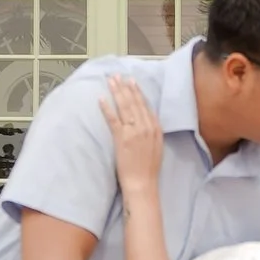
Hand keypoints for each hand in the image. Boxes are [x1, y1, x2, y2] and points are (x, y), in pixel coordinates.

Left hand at [101, 75, 164, 199]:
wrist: (142, 183)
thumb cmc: (149, 168)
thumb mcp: (157, 146)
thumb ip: (152, 131)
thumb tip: (147, 119)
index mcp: (155, 128)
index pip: (145, 105)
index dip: (137, 92)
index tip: (131, 81)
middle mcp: (145, 127)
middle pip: (134, 102)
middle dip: (125, 87)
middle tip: (118, 76)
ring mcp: (133, 131)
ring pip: (124, 107)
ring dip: (117, 92)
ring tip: (110, 81)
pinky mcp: (121, 138)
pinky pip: (113, 119)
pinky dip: (107, 108)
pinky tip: (101, 99)